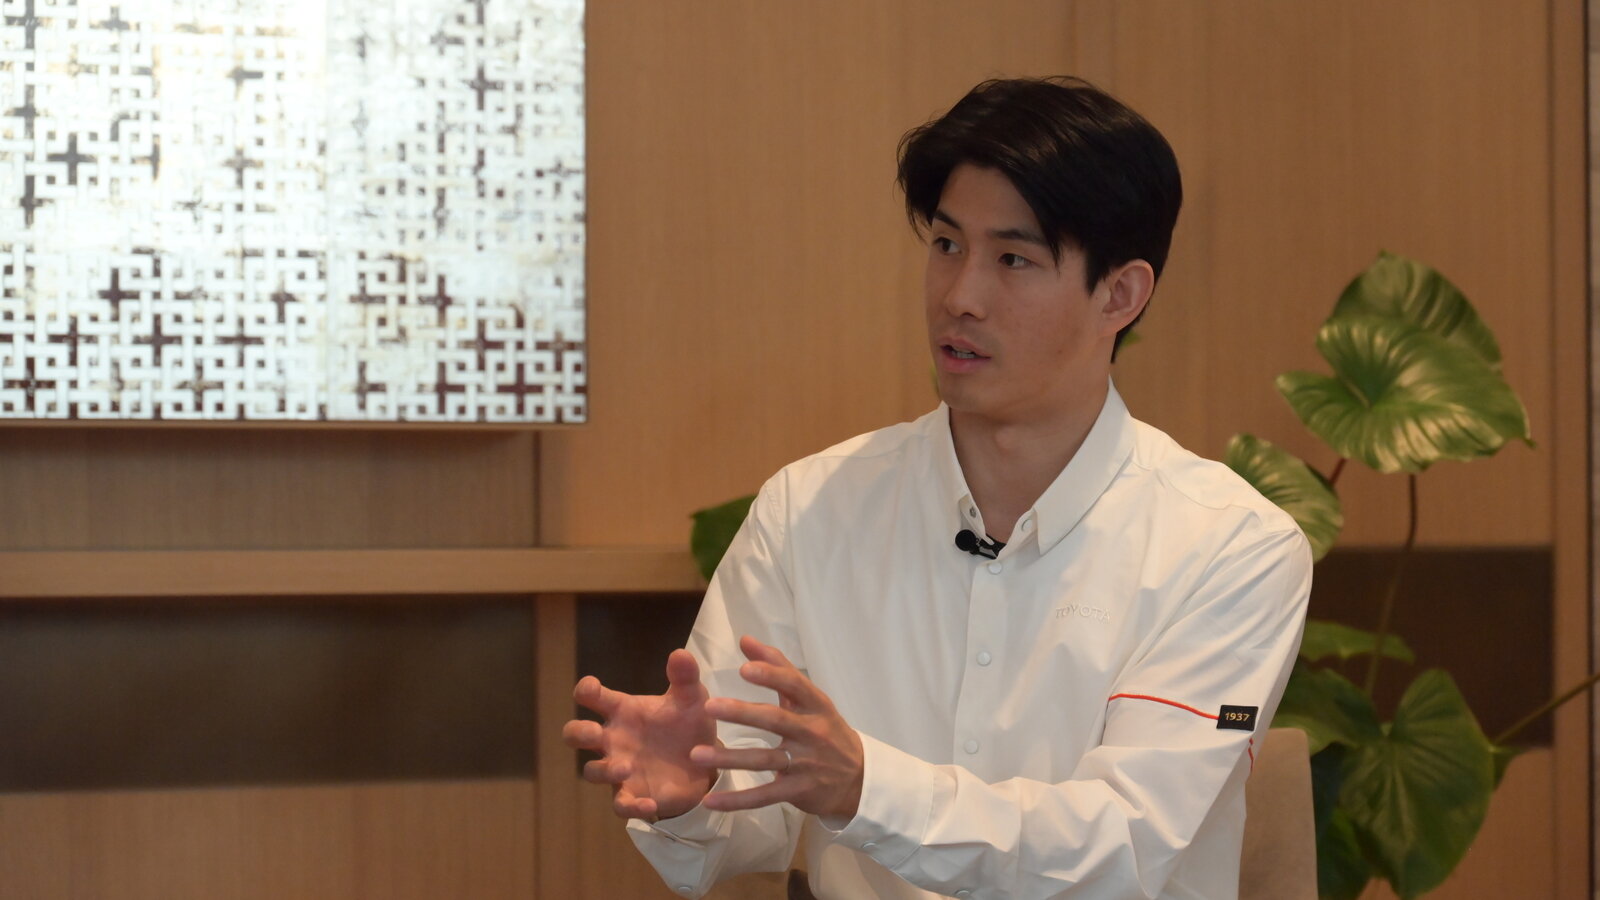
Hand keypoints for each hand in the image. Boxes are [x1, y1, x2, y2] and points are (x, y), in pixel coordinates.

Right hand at [562, 649, 718, 820]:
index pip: (591, 697)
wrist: (706, 763)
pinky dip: (631, 806)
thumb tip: (680, 653)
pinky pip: (621, 804)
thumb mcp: (692, 698)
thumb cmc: (688, 724)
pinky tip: (649, 804)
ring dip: (605, 769)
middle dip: (578, 732)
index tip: (591, 688)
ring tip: (627, 766)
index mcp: (622, 711)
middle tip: (594, 733)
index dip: (586, 691)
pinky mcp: (633, 794)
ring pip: (592, 771)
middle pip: (576, 734)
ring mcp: (620, 769)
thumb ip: (685, 677)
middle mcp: (614, 739)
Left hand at [693, 635, 863, 821]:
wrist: (858, 779)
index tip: (744, 668)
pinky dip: (737, 800)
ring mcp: (805, 764)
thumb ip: (778, 667)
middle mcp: (812, 732)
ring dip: (730, 758)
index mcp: (815, 705)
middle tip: (710, 707)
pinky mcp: (797, 791)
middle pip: (775, 720)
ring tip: (697, 754)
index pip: (795, 685)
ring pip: (763, 760)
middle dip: (743, 713)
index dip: (771, 676)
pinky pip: (764, 796)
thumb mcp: (810, 699)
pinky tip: (711, 799)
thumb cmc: (826, 729)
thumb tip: (745, 640)